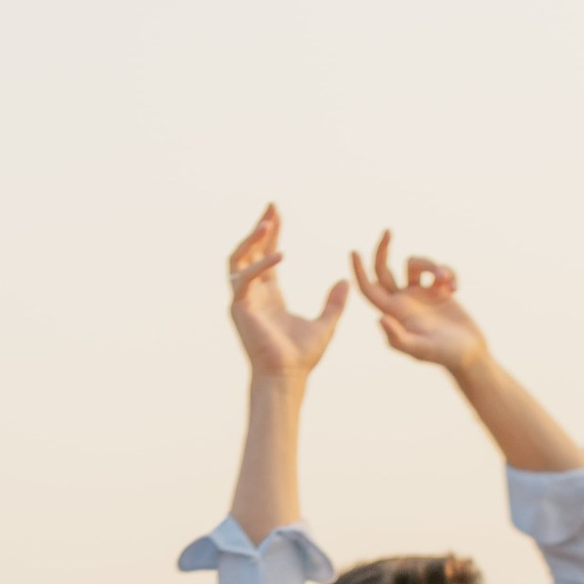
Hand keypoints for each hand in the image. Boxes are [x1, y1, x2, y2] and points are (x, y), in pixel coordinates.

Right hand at [228, 205, 347, 385]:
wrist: (287, 377)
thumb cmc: (302, 357)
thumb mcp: (326, 323)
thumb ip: (334, 302)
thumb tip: (345, 281)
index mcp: (269, 296)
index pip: (266, 257)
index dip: (272, 235)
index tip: (277, 213)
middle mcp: (253, 295)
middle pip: (249, 252)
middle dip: (259, 228)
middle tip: (272, 207)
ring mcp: (243, 301)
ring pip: (238, 260)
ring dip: (251, 240)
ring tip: (268, 222)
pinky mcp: (239, 308)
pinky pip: (244, 279)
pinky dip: (259, 266)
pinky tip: (279, 255)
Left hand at [348, 232, 495, 379]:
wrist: (468, 354)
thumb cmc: (444, 355)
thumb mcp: (420, 349)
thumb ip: (398, 337)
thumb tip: (379, 319)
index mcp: (394, 312)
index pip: (369, 288)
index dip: (359, 271)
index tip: (353, 251)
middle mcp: (403, 300)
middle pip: (384, 268)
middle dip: (384, 249)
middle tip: (387, 230)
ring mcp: (420, 294)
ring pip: (415, 264)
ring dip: (432, 265)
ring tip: (447, 281)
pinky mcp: (438, 290)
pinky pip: (438, 268)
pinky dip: (448, 271)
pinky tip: (456, 288)